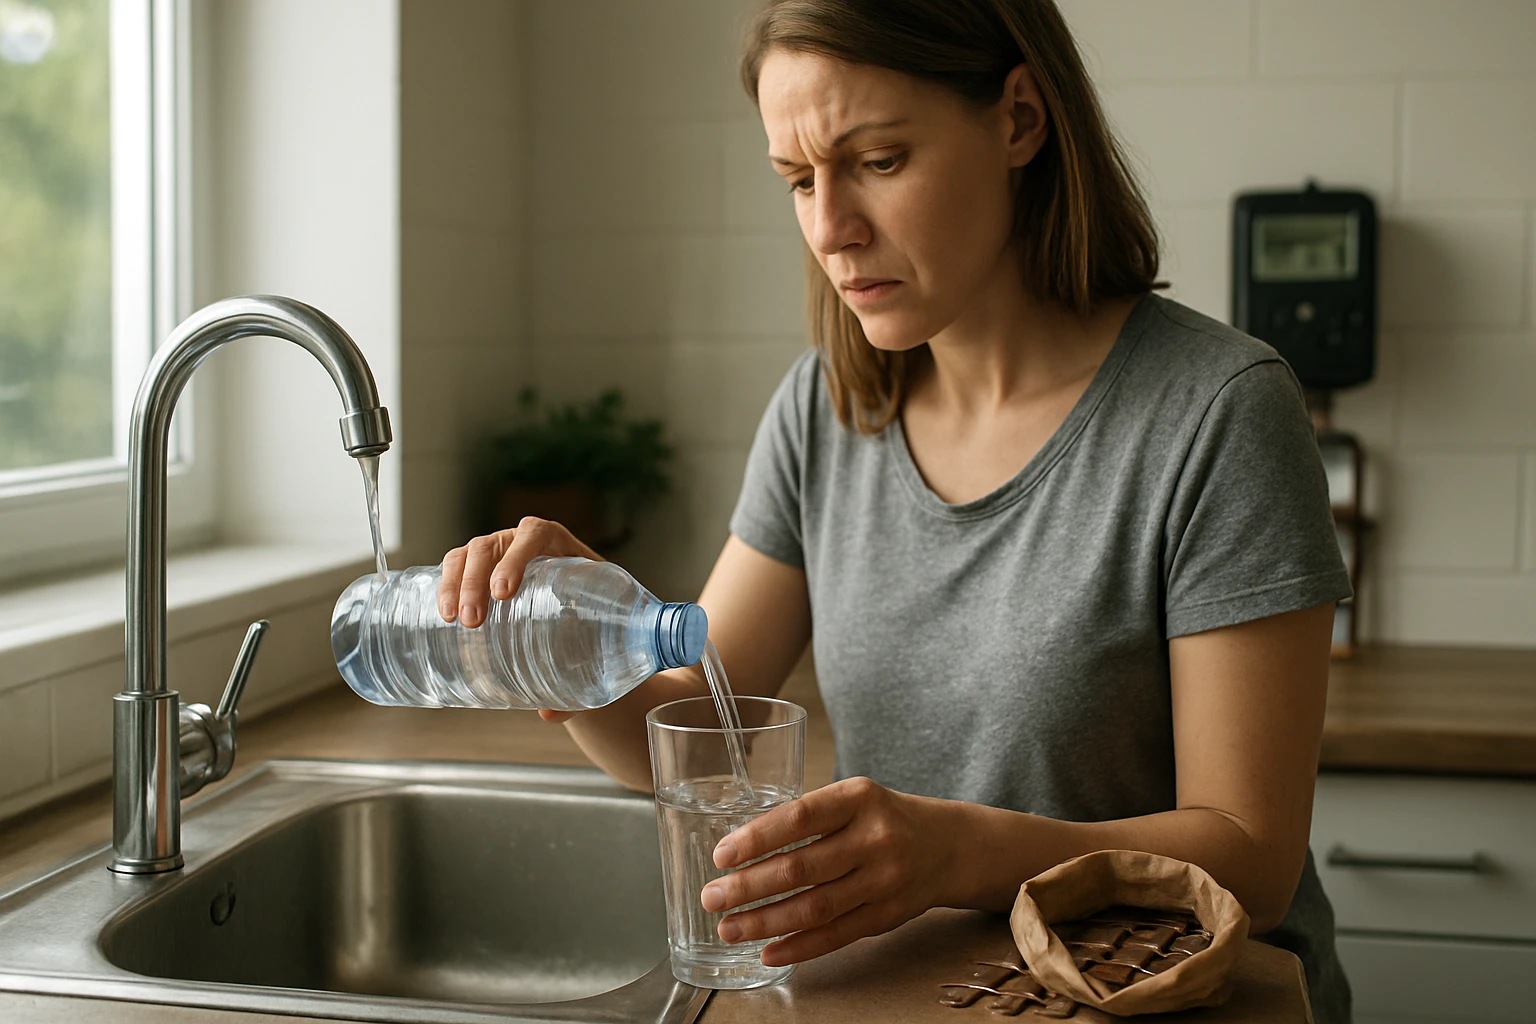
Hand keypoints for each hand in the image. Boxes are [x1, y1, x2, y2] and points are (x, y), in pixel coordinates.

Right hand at [437, 517, 601, 721]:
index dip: (516, 557)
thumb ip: (581, 677)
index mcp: (559, 546)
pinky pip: (454, 566)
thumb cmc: (592, 623)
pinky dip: (444, 585)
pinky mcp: (477, 570)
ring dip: (453, 584)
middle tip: (473, 621)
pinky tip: (441, 614)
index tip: (504, 593)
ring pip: (466, 555)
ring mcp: (497, 553)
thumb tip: (549, 713)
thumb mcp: (597, 640)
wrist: (585, 617)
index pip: (535, 535)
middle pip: (491, 547)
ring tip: (451, 619)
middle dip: (476, 581)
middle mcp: (523, 543)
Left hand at [700, 776, 956, 966]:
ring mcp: (884, 880)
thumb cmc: (884, 818)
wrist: (948, 846)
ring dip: (765, 922)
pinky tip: (767, 951)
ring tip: (730, 928)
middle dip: (748, 887)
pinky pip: (836, 936)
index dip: (756, 839)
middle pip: (801, 868)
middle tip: (712, 897)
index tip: (721, 856)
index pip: (798, 818)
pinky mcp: (887, 915)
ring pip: (814, 907)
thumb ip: (808, 818)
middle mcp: (874, 838)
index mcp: (858, 798)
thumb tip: (741, 852)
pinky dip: (798, 947)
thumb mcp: (853, 798)